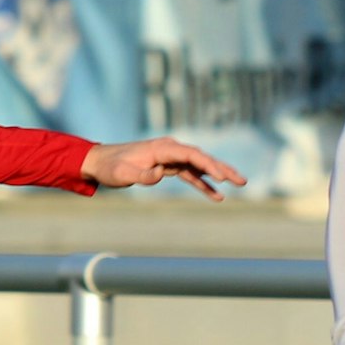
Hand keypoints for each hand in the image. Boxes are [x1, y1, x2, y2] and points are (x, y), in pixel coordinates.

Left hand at [82, 138, 246, 201]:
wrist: (102, 162)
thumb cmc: (112, 167)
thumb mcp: (124, 173)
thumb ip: (142, 175)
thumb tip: (160, 174)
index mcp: (163, 148)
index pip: (191, 155)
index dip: (208, 165)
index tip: (222, 177)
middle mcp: (171, 149)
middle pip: (202, 158)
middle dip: (223, 169)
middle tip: (242, 180)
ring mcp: (171, 158)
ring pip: (200, 166)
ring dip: (219, 176)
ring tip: (239, 185)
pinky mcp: (169, 167)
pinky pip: (191, 176)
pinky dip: (203, 185)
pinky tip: (216, 196)